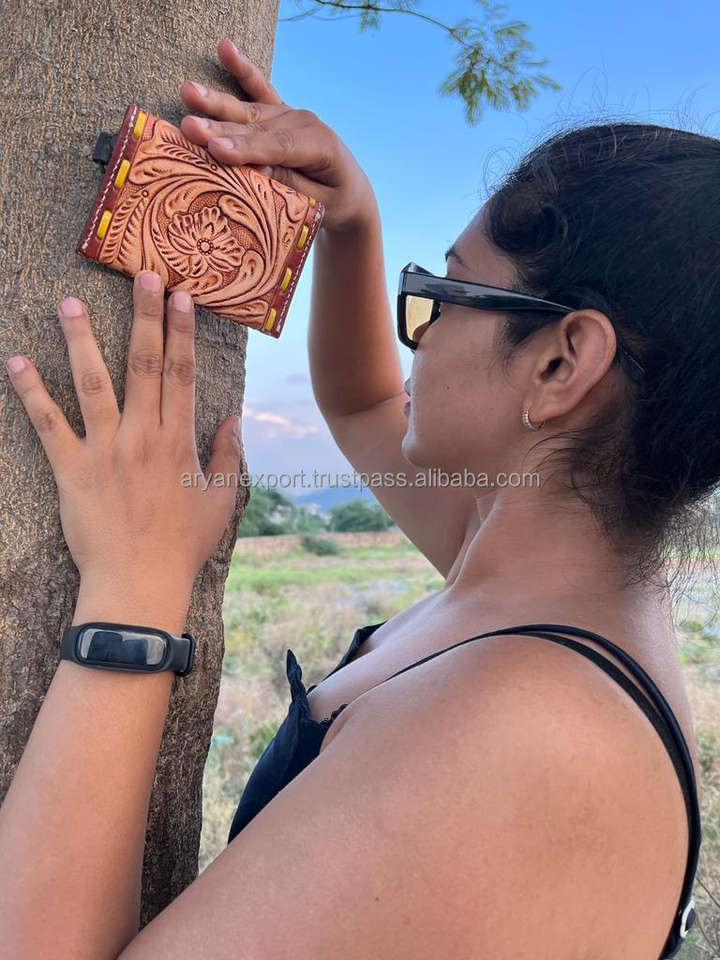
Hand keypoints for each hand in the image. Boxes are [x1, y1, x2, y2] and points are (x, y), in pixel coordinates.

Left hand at [5, 272, 242, 630]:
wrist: (139, 584)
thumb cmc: (182, 546)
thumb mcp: (221, 501)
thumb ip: (229, 456)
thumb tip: (234, 418)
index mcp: (179, 441)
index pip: (181, 375)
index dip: (181, 333)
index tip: (181, 296)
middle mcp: (143, 436)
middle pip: (144, 366)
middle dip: (143, 317)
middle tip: (141, 275)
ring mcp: (105, 450)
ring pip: (93, 384)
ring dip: (81, 341)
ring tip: (69, 303)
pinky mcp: (71, 469)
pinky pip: (49, 424)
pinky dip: (31, 393)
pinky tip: (17, 361)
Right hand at [178, 37, 378, 232]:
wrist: (349, 187)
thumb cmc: (334, 201)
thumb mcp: (318, 203)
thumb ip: (290, 185)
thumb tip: (258, 170)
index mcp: (319, 145)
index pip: (278, 147)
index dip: (247, 149)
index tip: (217, 151)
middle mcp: (303, 122)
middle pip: (257, 128)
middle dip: (221, 129)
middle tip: (189, 127)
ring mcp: (290, 113)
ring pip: (249, 112)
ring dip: (216, 104)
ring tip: (188, 92)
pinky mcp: (279, 111)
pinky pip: (260, 89)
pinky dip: (243, 70)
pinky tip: (226, 49)